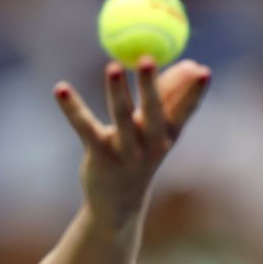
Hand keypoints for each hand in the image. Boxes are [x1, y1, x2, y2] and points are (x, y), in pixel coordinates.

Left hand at [54, 55, 211, 227]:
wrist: (118, 204)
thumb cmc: (141, 156)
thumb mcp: (158, 130)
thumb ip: (171, 97)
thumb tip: (192, 64)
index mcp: (167, 136)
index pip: (184, 110)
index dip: (194, 92)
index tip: (202, 70)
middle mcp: (150, 144)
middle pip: (152, 110)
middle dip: (151, 85)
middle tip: (148, 59)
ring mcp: (124, 151)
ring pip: (121, 116)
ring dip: (117, 91)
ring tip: (112, 67)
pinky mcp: (99, 155)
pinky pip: (84, 127)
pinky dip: (72, 107)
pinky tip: (60, 90)